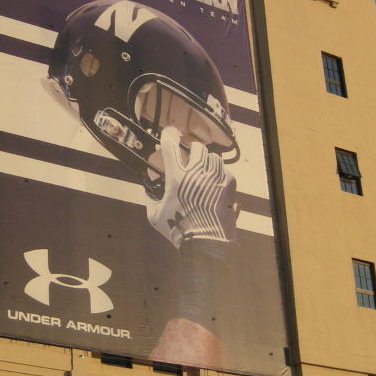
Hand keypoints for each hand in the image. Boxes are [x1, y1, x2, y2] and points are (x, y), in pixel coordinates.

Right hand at [145, 126, 238, 247]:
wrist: (205, 243)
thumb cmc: (178, 230)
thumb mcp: (155, 216)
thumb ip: (150, 199)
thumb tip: (147, 191)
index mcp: (176, 179)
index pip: (170, 146)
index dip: (169, 135)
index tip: (169, 133)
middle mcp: (196, 174)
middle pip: (197, 147)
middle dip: (193, 149)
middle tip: (191, 156)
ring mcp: (214, 178)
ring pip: (213, 157)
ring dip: (207, 161)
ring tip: (205, 169)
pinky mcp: (229, 186)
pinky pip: (226, 171)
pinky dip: (220, 173)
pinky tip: (216, 182)